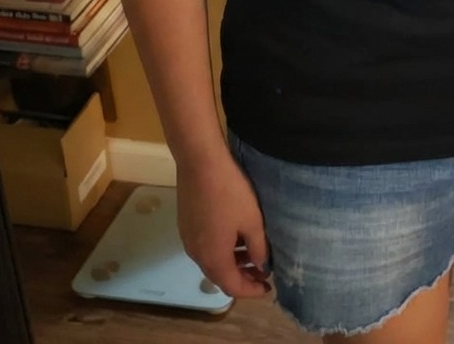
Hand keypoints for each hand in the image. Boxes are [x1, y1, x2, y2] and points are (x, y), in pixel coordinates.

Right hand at [176, 149, 271, 299]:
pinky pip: (205, 246)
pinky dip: (222, 249)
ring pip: (212, 260)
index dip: (252, 291)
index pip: (233, 287)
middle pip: (220, 276)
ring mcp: (187, 238)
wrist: (200, 163)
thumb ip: (258, 248)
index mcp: (213, 258)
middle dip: (243, 276)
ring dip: (233, 261)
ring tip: (253, 252)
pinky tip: (235, 235)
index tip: (268, 287)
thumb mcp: (252, 221)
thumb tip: (261, 266)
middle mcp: (196, 254)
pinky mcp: (185, 223)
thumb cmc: (230, 193)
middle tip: (263, 271)